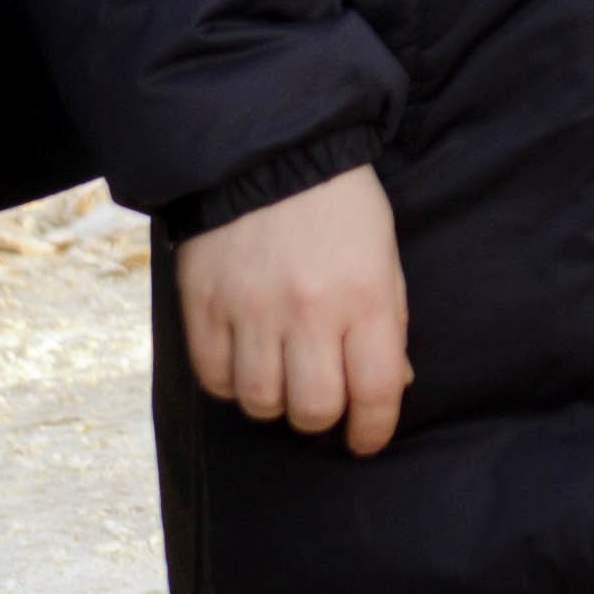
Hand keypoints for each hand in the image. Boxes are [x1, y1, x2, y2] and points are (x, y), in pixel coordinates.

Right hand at [178, 164, 412, 454]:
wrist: (270, 154)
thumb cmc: (340, 208)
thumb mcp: (384, 255)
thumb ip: (388, 322)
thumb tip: (391, 387)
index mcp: (365, 295)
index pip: (375, 390)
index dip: (374, 429)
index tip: (368, 439)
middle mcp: (307, 310)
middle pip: (312, 410)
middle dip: (323, 417)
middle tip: (325, 399)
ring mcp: (249, 311)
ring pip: (259, 403)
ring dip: (275, 401)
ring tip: (284, 374)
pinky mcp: (202, 308)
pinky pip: (214, 379)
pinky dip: (232, 383)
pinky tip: (247, 359)